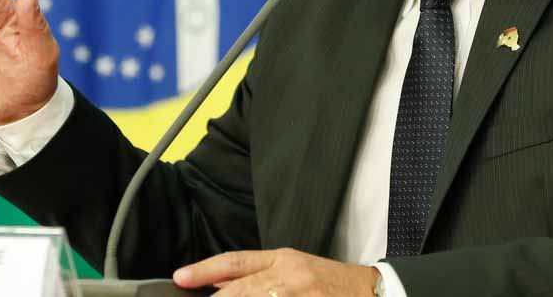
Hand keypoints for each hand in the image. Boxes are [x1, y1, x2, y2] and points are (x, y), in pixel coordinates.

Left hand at [172, 249, 378, 295]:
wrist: (371, 292)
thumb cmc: (330, 283)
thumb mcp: (293, 269)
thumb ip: (256, 275)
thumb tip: (217, 282)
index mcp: (283, 260)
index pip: (236, 262)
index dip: (205, 269)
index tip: (180, 278)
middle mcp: (289, 277)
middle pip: (240, 290)